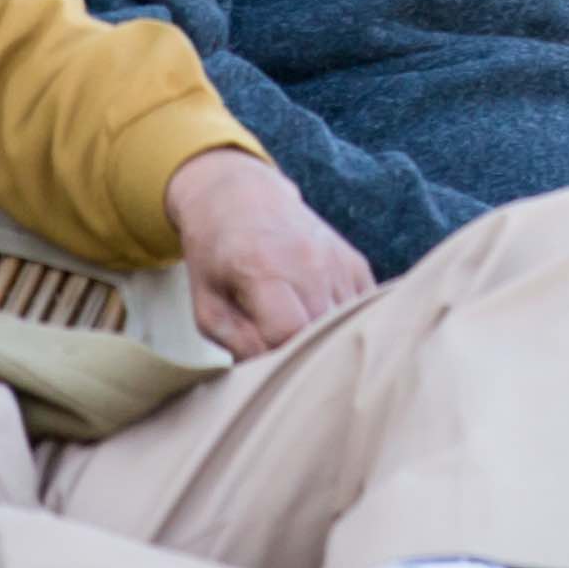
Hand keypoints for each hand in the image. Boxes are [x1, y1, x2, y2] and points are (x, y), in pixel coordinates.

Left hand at [163, 146, 375, 357]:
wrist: (241, 196)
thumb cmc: (217, 257)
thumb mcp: (208, 305)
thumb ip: (238, 343)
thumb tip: (272, 371)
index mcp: (263, 270)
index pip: (289, 333)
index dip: (278, 358)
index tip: (264, 361)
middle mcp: (308, 261)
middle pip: (321, 334)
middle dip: (301, 353)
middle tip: (279, 354)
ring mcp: (336, 260)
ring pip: (345, 326)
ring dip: (324, 341)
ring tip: (297, 334)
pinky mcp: (355, 262)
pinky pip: (361, 311)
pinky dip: (343, 325)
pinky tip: (318, 319)